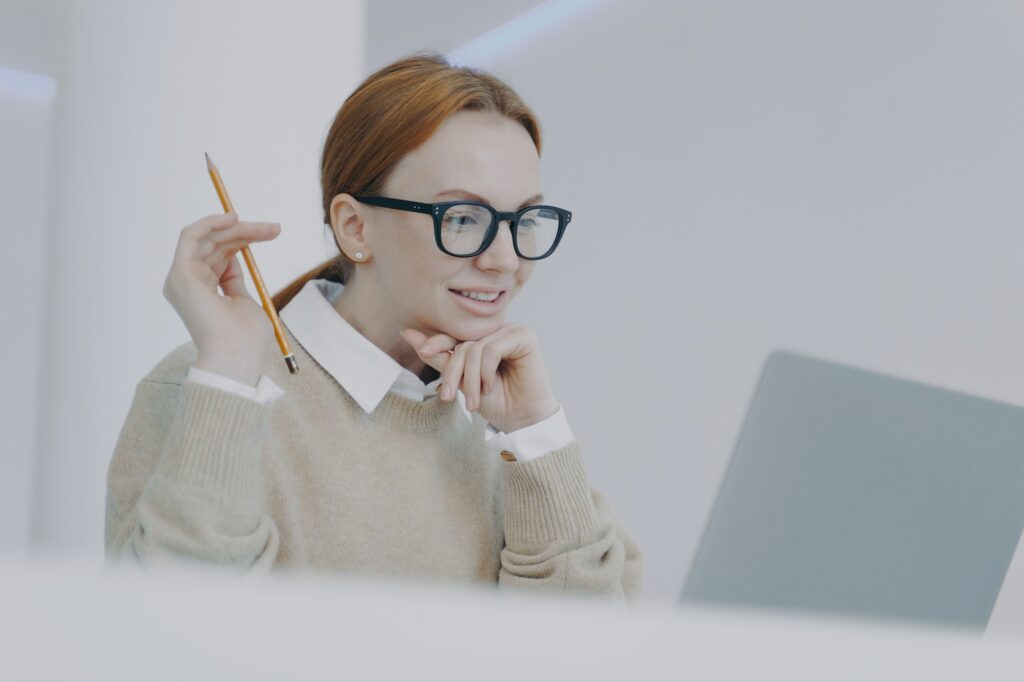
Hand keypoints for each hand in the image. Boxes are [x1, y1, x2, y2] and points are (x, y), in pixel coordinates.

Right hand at [162, 212, 281, 384]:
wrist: (236, 355)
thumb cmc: (245, 338)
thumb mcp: (244, 302)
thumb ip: (235, 281)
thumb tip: (238, 258)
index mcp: (201, 292)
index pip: (219, 256)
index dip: (243, 240)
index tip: (270, 232)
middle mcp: (186, 283)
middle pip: (214, 244)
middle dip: (245, 232)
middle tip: (274, 228)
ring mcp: (181, 278)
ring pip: (208, 237)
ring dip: (238, 228)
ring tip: (266, 228)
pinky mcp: (181, 273)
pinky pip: (190, 235)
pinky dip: (211, 222)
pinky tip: (233, 219)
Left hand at [400, 323, 560, 433]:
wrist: (521, 419)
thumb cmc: (495, 402)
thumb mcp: (461, 381)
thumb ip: (439, 358)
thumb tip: (407, 333)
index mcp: (482, 339)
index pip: (454, 336)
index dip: (436, 343)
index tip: (422, 351)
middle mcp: (496, 332)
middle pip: (462, 344)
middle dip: (452, 373)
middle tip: (446, 396)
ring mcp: (510, 332)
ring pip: (475, 348)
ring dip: (470, 379)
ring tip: (473, 401)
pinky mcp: (524, 336)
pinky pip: (492, 349)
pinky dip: (486, 372)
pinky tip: (490, 387)